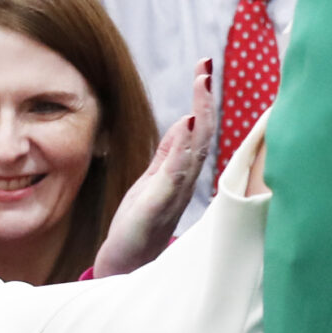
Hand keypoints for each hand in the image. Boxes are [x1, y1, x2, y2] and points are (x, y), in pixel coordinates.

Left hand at [95, 60, 212, 276]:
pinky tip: (185, 125)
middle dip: (205, 100)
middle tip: (206, 67)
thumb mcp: (153, 179)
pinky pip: (174, 174)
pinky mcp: (157, 206)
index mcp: (182, 173)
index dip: (203, 100)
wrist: (125, 265)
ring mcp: (174, 193)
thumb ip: (169, 153)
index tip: (204, 68)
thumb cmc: (140, 225)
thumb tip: (186, 121)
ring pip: (194, 150)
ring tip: (201, 85)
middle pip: (202, 135)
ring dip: (200, 116)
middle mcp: (184, 181)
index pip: (198, 131)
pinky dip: (182, 150)